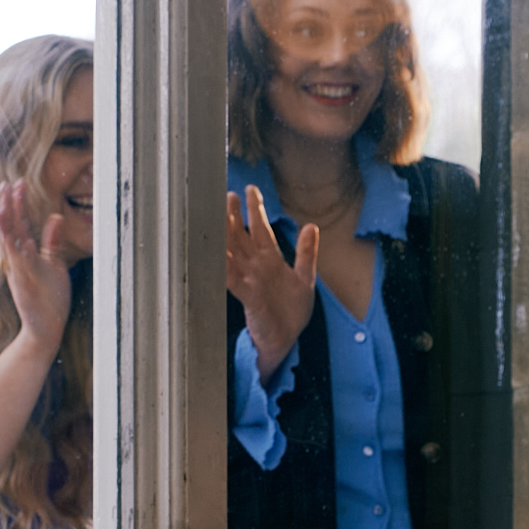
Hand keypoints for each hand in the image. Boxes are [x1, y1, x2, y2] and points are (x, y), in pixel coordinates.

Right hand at [0, 177, 74, 356]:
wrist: (44, 328)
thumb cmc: (49, 297)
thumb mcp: (54, 263)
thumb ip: (52, 241)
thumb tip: (55, 216)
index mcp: (23, 254)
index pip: (18, 223)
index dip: (17, 204)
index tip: (18, 183)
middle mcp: (16, 261)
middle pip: (9, 228)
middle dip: (8, 206)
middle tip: (8, 184)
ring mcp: (18, 273)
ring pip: (8, 244)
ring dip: (6, 224)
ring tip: (4, 204)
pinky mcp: (23, 287)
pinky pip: (18, 268)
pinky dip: (17, 254)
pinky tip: (17, 239)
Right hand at [226, 184, 317, 379]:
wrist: (286, 339)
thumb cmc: (292, 311)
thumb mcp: (305, 278)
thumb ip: (306, 253)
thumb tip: (311, 226)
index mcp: (270, 260)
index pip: (261, 229)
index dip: (255, 209)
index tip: (250, 189)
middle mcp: (256, 267)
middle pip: (242, 236)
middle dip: (234, 215)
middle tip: (226, 194)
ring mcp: (250, 280)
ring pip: (234, 253)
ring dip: (225, 236)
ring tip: (216, 216)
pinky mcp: (249, 297)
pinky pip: (234, 279)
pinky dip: (226, 268)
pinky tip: (218, 255)